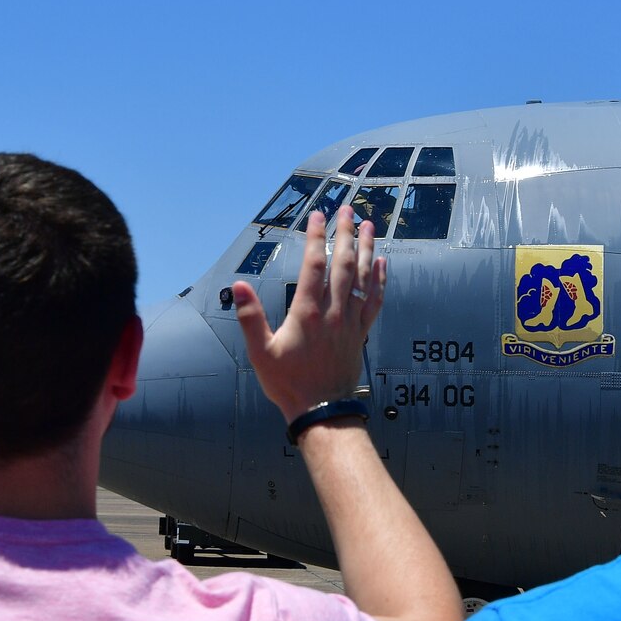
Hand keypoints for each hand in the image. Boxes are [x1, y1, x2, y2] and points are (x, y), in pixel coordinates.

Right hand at [234, 206, 385, 421]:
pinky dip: (379, 280)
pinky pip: (374, 301)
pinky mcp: (360, 334)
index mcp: (308, 312)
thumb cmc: (287, 383)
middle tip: (348, 210)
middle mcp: (333, 312)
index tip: (317, 216)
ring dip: (367, 249)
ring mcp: (350, 322)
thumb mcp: (260, 352)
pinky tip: (382, 263)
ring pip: (363, 278)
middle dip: (346, 234)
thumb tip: (238, 286)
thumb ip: (250, 317)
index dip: (316, 237)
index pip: (314, 265)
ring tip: (371, 226)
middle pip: (343, 264)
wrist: (321, 411)